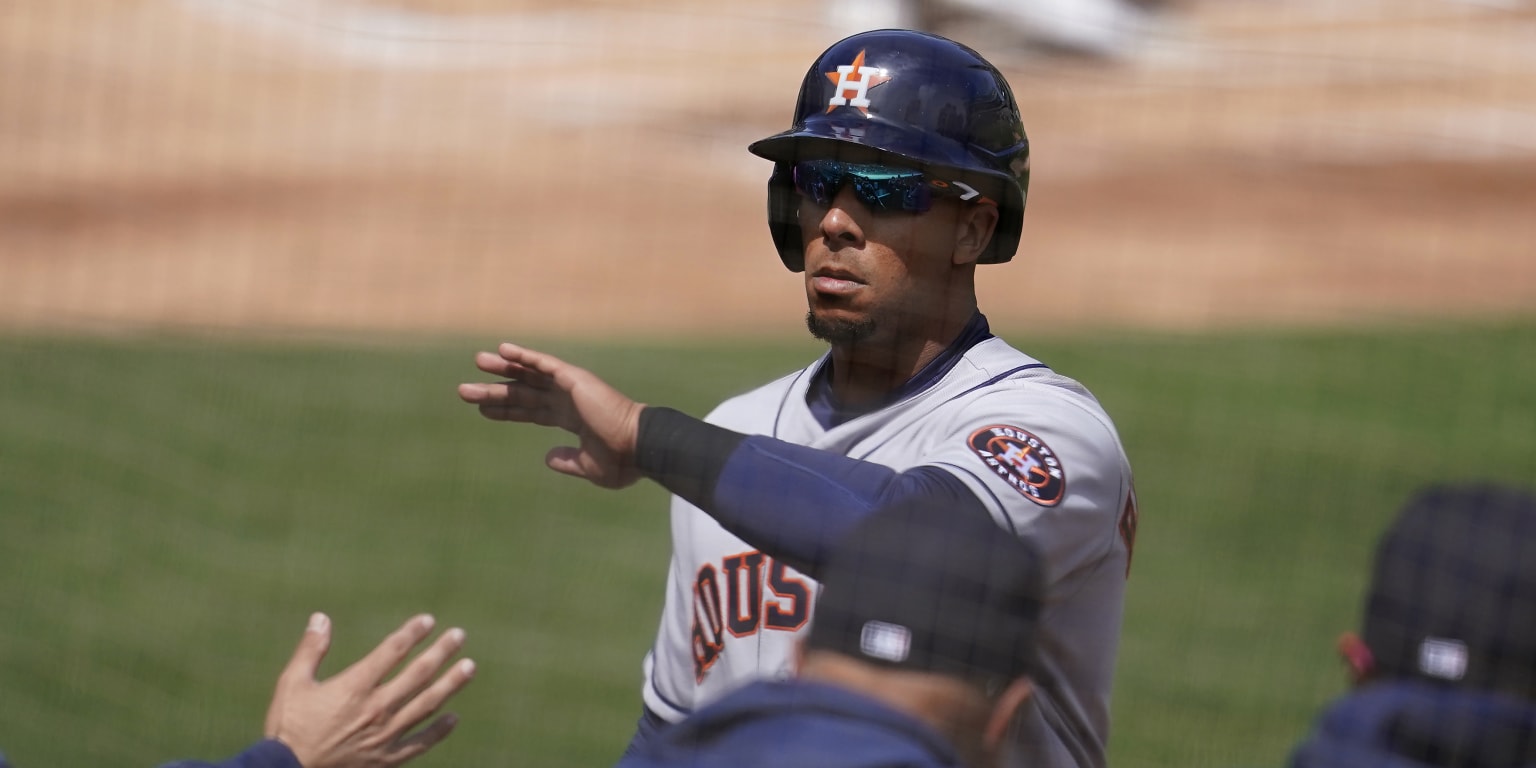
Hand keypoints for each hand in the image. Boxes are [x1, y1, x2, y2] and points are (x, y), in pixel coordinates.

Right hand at [264, 613, 474, 767]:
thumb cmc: (287, 730)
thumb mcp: (292, 684)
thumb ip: (310, 650)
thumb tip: (321, 617)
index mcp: (355, 687)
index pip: (392, 651)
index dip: (412, 633)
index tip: (428, 620)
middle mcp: (377, 708)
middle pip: (418, 673)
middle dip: (441, 652)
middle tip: (460, 635)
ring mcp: (385, 735)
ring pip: (427, 704)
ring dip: (450, 684)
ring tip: (470, 667)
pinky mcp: (387, 759)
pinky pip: (420, 743)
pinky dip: (439, 731)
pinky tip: (453, 718)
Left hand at [457, 342, 644, 488]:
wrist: (639, 447)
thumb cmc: (622, 460)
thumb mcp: (589, 466)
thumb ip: (568, 461)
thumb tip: (547, 458)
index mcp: (572, 419)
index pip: (531, 412)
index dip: (507, 411)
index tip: (482, 411)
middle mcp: (568, 400)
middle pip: (523, 393)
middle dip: (495, 391)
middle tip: (464, 391)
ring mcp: (571, 387)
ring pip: (529, 375)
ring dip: (503, 368)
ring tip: (477, 361)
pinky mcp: (574, 378)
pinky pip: (544, 363)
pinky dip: (524, 355)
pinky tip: (502, 349)